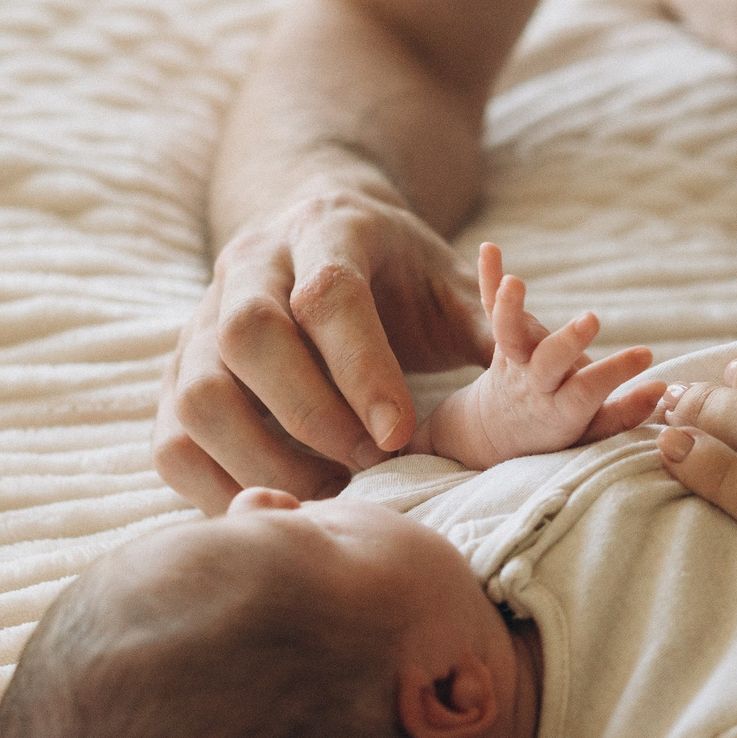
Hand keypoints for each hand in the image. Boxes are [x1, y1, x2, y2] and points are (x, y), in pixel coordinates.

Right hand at [154, 185, 490, 513]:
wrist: (311, 232)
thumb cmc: (394, 272)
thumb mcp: (450, 280)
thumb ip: (496, 324)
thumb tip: (566, 365)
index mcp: (326, 231)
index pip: (327, 295)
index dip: (361, 368)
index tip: (399, 434)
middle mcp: (249, 266)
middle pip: (248, 335)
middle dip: (311, 415)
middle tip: (368, 466)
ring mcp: (200, 321)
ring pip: (197, 390)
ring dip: (260, 458)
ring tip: (327, 496)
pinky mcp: (175, 375)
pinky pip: (170, 439)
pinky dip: (216, 486)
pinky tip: (277, 506)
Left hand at [425, 245, 656, 468]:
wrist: (493, 431)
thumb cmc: (554, 430)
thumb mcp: (593, 433)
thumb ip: (626, 412)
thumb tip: (661, 387)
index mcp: (561, 408)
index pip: (589, 389)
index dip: (617, 372)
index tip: (646, 354)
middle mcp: (534, 382)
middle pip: (548, 362)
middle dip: (568, 341)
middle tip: (590, 320)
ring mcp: (514, 359)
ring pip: (508, 334)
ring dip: (509, 308)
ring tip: (513, 283)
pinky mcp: (502, 338)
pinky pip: (490, 307)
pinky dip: (489, 278)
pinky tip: (489, 248)